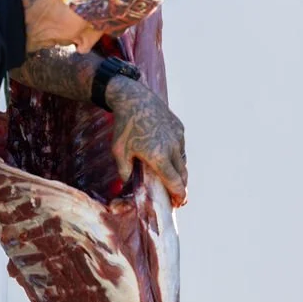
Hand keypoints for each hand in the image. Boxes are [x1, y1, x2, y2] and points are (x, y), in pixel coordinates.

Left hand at [106, 77, 187, 206]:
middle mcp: (172, 147)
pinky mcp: (179, 127)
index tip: (180, 203)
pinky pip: (181, 146)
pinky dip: (178, 155)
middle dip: (182, 187)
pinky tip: (169, 158)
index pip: (175, 182)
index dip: (179, 195)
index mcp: (159, 157)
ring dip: (180, 172)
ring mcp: (178, 136)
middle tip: (178, 197)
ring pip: (183, 160)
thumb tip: (127, 185)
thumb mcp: (119, 152)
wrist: (134, 98)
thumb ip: (125, 172)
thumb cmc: (124, 127)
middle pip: (183, 174)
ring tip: (173, 178)